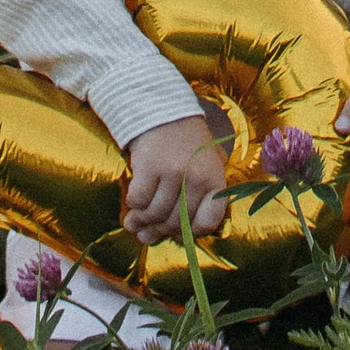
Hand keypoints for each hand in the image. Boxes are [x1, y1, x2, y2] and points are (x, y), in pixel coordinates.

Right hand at [122, 111, 233, 242]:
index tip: (177, 233)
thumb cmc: (185, 148)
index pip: (207, 223)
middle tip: (149, 232)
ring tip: (135, 222)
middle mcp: (197, 178)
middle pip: (176, 222)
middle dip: (160, 231)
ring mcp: (173, 172)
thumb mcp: (202, 171)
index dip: (190, 234)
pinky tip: (133, 203)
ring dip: (142, 222)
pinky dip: (133, 206)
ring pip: (155, 214)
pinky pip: (138, 201)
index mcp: (215, 181)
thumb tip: (160, 237)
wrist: (165, 112)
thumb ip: (192, 204)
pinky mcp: (150, 166)